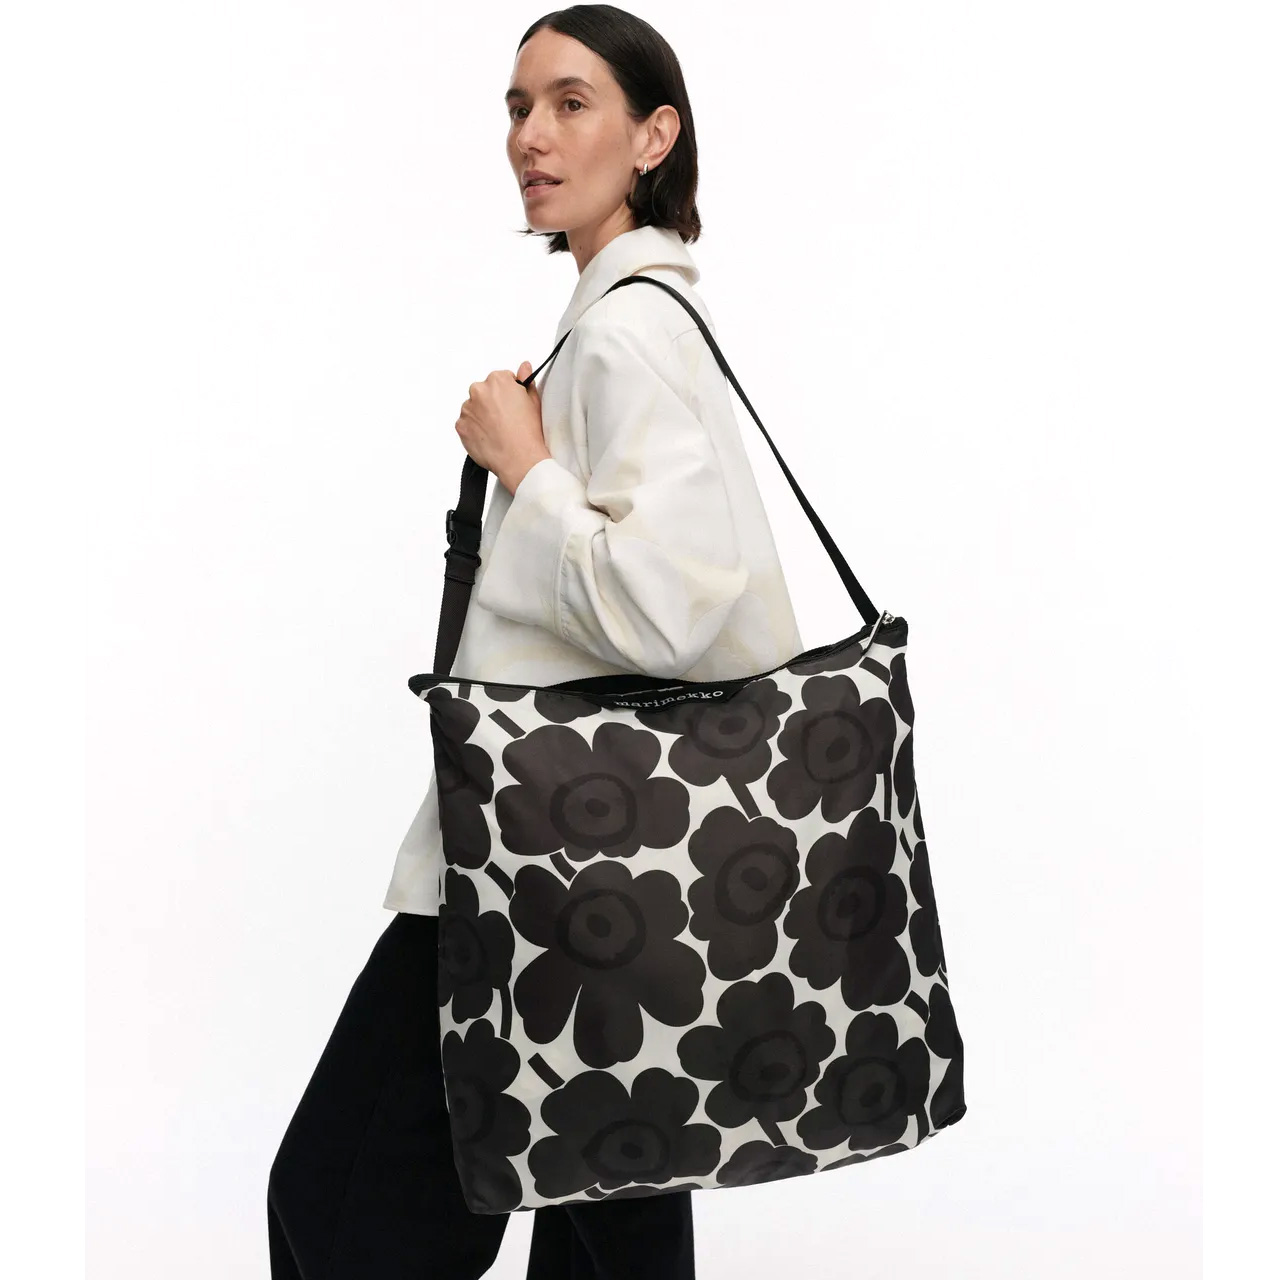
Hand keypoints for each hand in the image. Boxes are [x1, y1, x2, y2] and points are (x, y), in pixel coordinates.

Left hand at [454, 360, 551, 492]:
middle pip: (483, 392)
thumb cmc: (528, 432)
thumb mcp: (534, 401)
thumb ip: (526, 380)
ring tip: (497, 432)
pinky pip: (466, 424)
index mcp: (498, 380)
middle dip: (492, 403)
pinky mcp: (460, 426)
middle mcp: (479, 390)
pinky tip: (489, 438)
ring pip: (473, 408)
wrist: (519, 459)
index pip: (500, 380)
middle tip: (505, 420)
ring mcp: (467, 408)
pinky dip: (474, 430)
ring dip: (482, 416)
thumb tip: (524, 366)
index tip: (513, 406)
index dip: (508, 394)